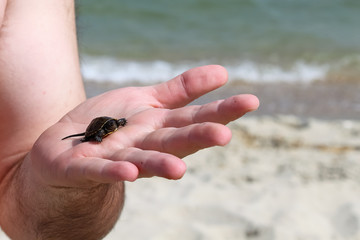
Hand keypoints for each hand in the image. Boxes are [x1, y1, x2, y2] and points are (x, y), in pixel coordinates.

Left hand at [28, 65, 258, 186]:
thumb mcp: (147, 99)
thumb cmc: (112, 122)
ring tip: (178, 169)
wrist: (66, 145)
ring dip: (160, 164)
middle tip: (223, 135)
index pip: (194, 116)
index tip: (251, 102)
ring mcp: (117, 157)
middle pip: (174, 140)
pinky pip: (101, 170)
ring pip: (143, 160)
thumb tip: (223, 72)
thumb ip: (182, 89)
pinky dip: (115, 170)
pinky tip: (129, 171)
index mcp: (160, 125)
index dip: (221, 110)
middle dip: (197, 138)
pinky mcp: (86, 167)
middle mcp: (145, 143)